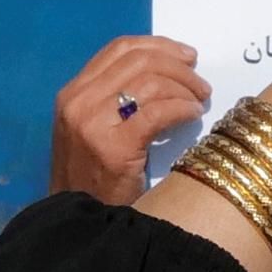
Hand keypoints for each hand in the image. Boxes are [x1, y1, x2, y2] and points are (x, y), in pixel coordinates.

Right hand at [50, 34, 213, 199]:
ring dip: (184, 87)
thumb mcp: (93, 131)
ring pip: (150, 82)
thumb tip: (165, 75)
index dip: (159, 45)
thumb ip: (116, 100)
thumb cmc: (91, 182)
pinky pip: (158, 112)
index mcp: (72, 93)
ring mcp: (93, 124)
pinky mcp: (113, 148)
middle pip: (138, 60)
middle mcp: (78, 102)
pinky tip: (192, 116)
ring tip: (199, 102)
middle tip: (200, 83)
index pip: (119, 49)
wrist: (79, 226)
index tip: (186, 56)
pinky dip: (182, 108)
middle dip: (178, 66)